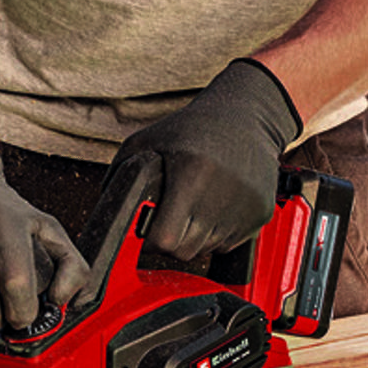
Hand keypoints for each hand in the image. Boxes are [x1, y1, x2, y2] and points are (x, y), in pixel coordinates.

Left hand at [116, 59, 302, 263]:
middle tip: (168, 216)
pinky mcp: (261, 215)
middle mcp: (223, 193)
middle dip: (171, 239)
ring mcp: (246, 207)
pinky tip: (214, 206)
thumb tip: (106, 218)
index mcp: (193, 174)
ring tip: (193, 205)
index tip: (148, 227)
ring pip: (207, 250)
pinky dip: (217, 234)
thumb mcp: (146, 142)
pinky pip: (229, 245)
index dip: (151, 239)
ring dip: (194, 237)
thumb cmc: (192, 128)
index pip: (166, 239)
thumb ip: (120, 178)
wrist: (247, 115)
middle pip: (185, 251)